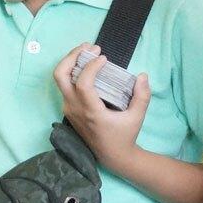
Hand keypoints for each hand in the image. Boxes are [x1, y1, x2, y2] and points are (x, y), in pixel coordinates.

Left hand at [53, 44, 149, 169]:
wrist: (112, 156)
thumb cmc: (125, 136)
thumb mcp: (137, 117)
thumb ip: (142, 96)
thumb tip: (143, 75)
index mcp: (90, 112)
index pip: (83, 82)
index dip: (91, 66)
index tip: (104, 57)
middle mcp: (75, 109)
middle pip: (61, 75)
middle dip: (72, 56)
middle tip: (89, 47)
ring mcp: (69, 109)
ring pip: (60, 79)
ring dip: (72, 62)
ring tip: (88, 52)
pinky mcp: (69, 109)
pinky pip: (65, 86)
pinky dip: (73, 72)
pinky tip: (87, 66)